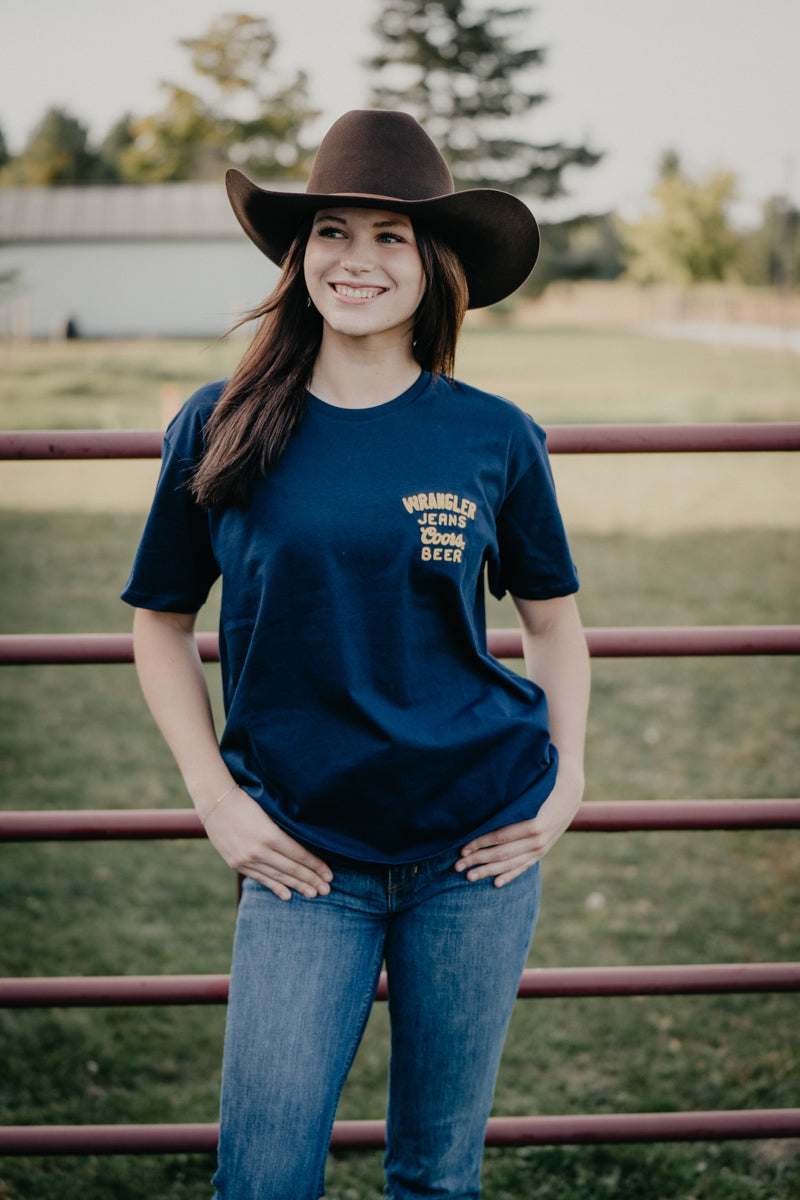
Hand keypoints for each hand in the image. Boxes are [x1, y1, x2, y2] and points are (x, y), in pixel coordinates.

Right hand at [204, 788, 332, 901]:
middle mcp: (259, 850)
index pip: (299, 854)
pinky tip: (288, 895)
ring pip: (277, 876)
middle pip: (291, 868)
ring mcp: (246, 859)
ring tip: (313, 894)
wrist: (214, 802)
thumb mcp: (268, 813)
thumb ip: (282, 831)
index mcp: (269, 834)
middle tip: (326, 889)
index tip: (329, 873)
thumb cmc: (246, 801)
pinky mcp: (236, 863)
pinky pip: (260, 878)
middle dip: (311, 879)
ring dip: (297, 886)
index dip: (315, 865)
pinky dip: (275, 887)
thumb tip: (303, 848)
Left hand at [455, 757, 584, 886]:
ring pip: (510, 864)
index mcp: (533, 824)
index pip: (500, 837)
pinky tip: (496, 883)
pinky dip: (509, 875)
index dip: (480, 844)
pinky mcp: (542, 852)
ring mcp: (540, 848)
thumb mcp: (529, 792)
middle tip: (457, 866)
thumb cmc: (543, 786)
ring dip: (488, 871)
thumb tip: (482, 804)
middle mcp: (537, 840)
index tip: (462, 848)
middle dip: (478, 860)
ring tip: (469, 876)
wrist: (570, 792)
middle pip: (502, 854)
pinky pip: (524, 867)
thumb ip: (510, 803)